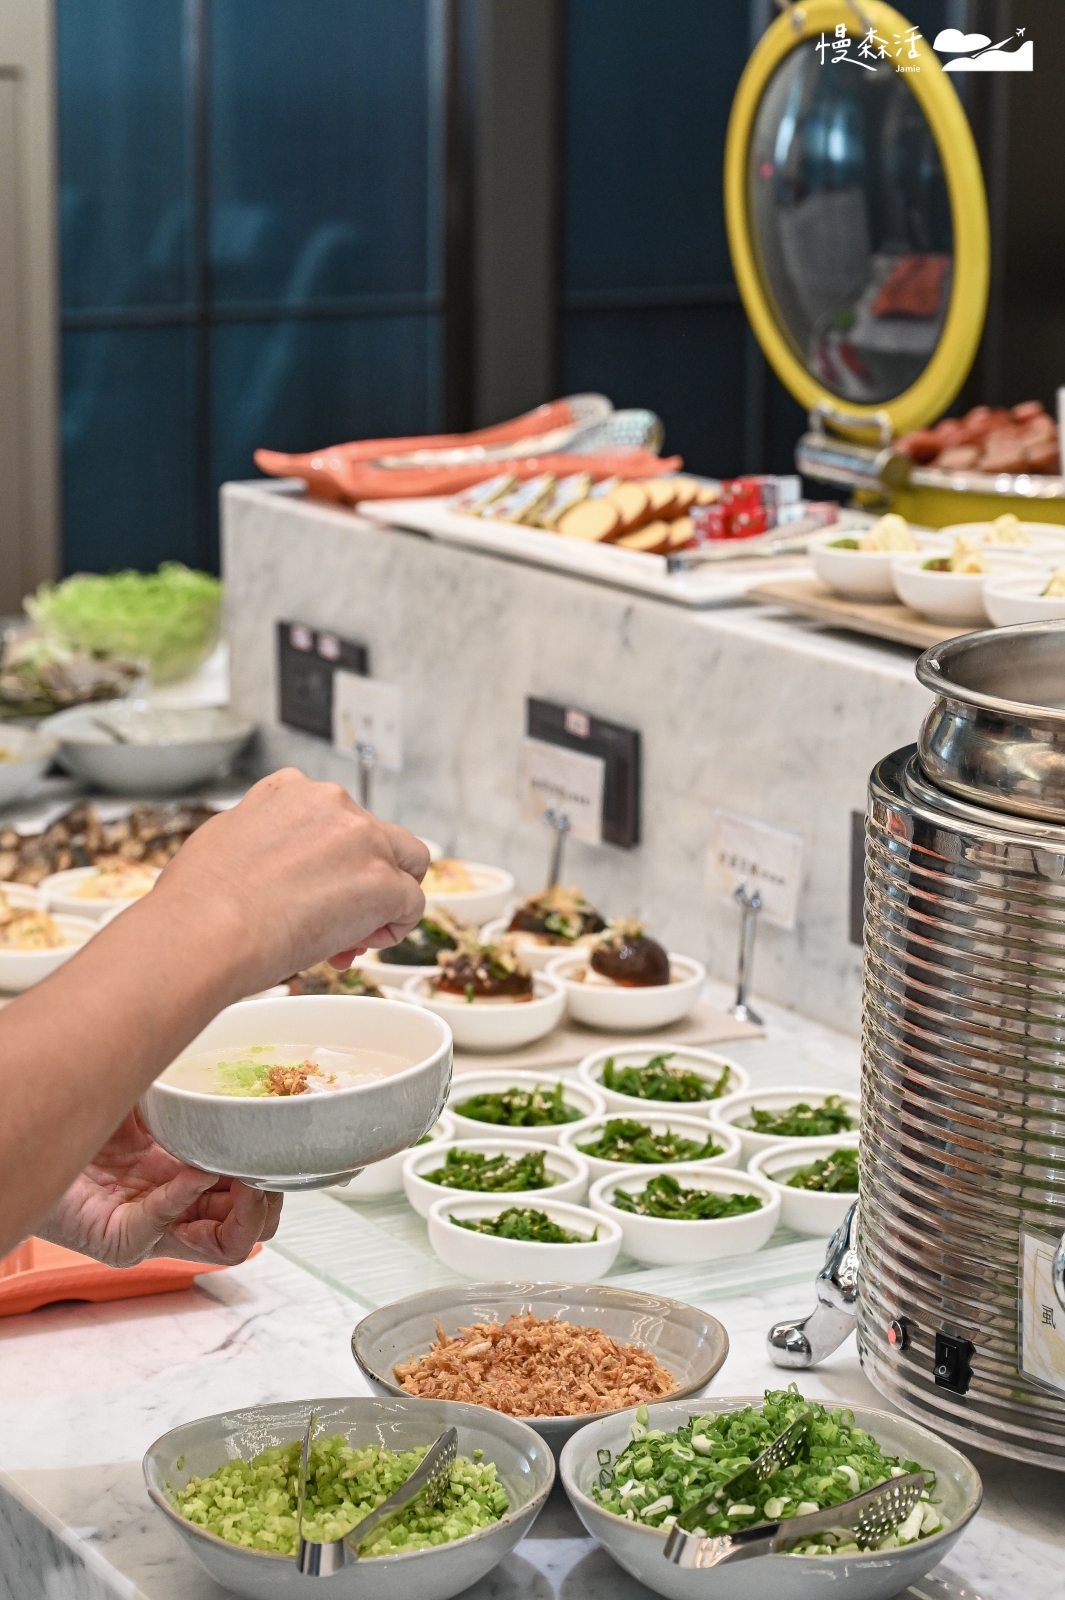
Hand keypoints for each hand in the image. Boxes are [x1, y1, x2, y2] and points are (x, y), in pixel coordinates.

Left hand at [38, 1110, 282, 1267]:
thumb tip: (239, 1057)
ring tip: (249, 1180)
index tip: (277, 1153)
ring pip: (224, 1247)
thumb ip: (196, 1092)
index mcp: (190, 1181)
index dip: (272, 1183)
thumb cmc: (89, 1117)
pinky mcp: (119, 1242)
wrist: (33, 1124)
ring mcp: (151, 1232)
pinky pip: (160, 1225)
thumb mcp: (158, 1100)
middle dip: (269, 1203)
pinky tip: (194, 1172)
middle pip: (248, 1231)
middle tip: (268, 1172)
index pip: (251, 1201)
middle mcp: (177, 1212)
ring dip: (245, 1211)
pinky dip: (183, 1196)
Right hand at [148, 768, 428, 994]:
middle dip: (364, 877)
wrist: (203, 932)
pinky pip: (413, 904)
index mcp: (290, 791)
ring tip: (353, 934)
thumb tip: (272, 862)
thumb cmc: (198, 902)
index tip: (314, 888)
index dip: (331, 859)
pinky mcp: (382, 881)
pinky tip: (361, 944)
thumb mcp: (224, 839)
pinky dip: (396, 927)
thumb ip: (263, 838)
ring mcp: (362, 840)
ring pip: (408, 863)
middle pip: (379, 836)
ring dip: (389, 897)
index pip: (334, 816)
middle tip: (340, 917)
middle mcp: (332, 804)